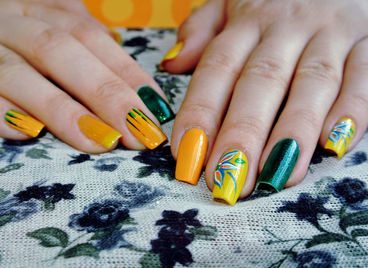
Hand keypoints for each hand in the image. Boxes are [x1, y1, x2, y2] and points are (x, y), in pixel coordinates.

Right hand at [0, 0, 170, 152]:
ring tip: (100, 141)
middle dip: (104, 95)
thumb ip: (79, 36)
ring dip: (60, 110)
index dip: (126, 75)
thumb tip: (123, 59)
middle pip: (60, 53)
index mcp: (38, 7)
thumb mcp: (44, 19)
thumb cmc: (6, 28)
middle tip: (138, 134)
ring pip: (15, 72)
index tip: (156, 112)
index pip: (91, 39)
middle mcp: (6, 19)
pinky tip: (27, 134)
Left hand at [162, 0, 367, 204]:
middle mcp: (287, 28)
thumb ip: (201, 29)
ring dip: (292, 132)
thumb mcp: (231, 3)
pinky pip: (364, 76)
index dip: (199, 112)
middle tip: (227, 181)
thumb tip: (172, 64)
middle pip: (261, 83)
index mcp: (248, 21)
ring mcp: (331, 34)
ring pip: (312, 84)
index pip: (217, 68)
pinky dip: (352, 110)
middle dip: (242, 135)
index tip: (185, 155)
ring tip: (275, 177)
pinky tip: (332, 145)